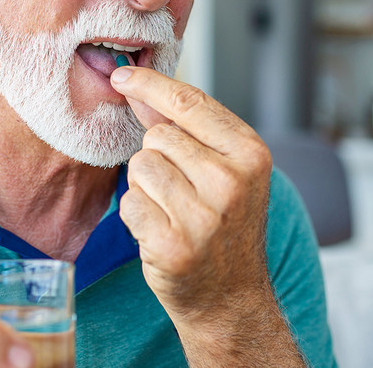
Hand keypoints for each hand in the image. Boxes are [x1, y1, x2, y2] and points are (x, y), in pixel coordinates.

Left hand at [109, 65, 274, 324]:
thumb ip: (182, 126)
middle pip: (157, 135)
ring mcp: (203, 216)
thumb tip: (137, 86)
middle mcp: (231, 181)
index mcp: (250, 153)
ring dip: (145, 188)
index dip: (150, 84)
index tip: (122, 74)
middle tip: (182, 191)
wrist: (232, 298)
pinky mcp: (173, 245)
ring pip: (140, 167)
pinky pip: (130, 204)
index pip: (189, 101)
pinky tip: (162, 233)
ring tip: (173, 211)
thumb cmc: (224, 226)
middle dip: (157, 157)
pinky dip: (137, 217)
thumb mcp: (221, 169)